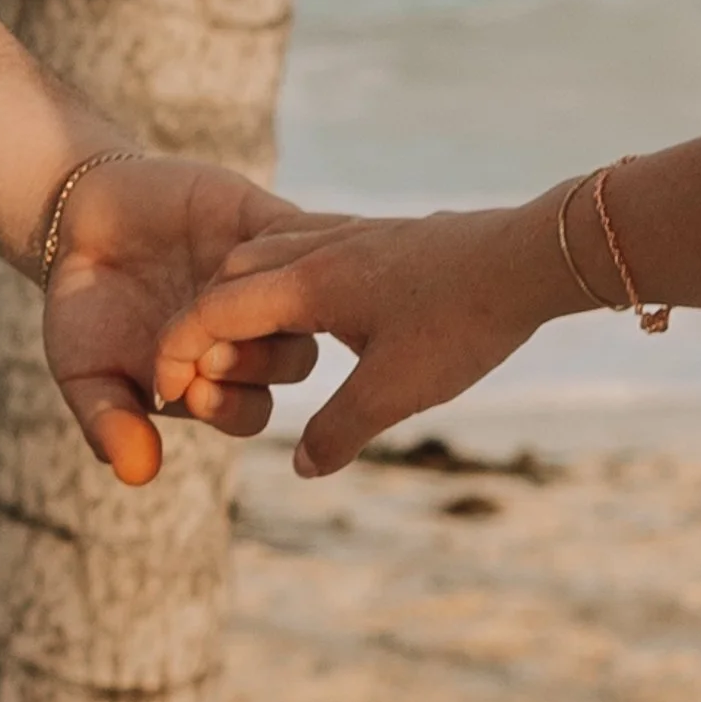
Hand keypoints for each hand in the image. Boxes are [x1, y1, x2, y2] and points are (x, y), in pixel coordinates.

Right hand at [41, 156, 324, 484]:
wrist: (80, 226)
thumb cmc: (85, 310)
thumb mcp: (85, 373)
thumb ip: (110, 422)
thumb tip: (136, 475)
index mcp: (223, 382)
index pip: (251, 412)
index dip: (229, 408)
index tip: (192, 395)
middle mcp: (256, 337)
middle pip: (292, 365)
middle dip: (251, 364)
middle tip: (209, 353)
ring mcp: (267, 283)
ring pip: (302, 308)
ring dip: (266, 312)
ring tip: (219, 305)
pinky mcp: (266, 224)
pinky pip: (292, 239)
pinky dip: (273, 248)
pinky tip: (241, 254)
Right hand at [151, 199, 570, 477]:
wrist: (530, 259)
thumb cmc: (463, 322)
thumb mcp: (396, 392)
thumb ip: (338, 430)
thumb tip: (301, 466)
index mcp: (308, 284)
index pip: (214, 310)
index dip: (180, 349)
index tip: (170, 386)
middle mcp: (321, 248)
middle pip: (231, 275)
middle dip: (206, 322)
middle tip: (209, 371)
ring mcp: (355, 235)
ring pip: (272, 252)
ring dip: (248, 294)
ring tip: (254, 343)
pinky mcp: (386, 236)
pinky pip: (313, 245)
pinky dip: (291, 277)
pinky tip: (322, 309)